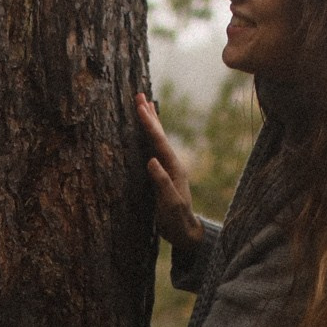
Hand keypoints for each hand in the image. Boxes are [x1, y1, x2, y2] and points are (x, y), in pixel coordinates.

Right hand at [137, 92, 203, 257]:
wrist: (186, 232)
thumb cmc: (176, 221)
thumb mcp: (169, 204)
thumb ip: (161, 182)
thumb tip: (151, 160)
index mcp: (173, 168)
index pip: (159, 142)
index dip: (149, 124)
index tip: (140, 107)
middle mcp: (172, 164)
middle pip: (159, 134)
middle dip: (149, 115)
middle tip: (139, 95)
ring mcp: (168, 168)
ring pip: (158, 139)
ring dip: (150, 122)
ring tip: (144, 104)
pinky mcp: (163, 173)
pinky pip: (155, 148)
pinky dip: (150, 136)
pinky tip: (146, 131)